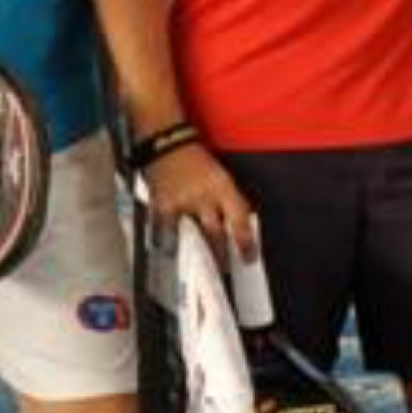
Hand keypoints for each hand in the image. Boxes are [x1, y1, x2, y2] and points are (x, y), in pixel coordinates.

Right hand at [145, 142, 258, 260]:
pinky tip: (172, 250)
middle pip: (216, 235)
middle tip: (225, 269)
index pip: (239, 221)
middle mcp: (204, 196)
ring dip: (199, 253)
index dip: (246, 243)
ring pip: (193, 237)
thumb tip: (239, 224)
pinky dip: (169, 242)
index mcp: (222, 187)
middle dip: (222, 256)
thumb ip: (228, 200)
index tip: (249, 257)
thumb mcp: (220, 176)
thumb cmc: (194, 158)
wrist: (166, 142)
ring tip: (202, 265)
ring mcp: (182, 203)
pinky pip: (167, 233)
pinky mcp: (162, 206)